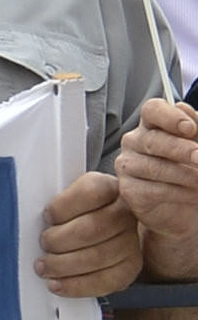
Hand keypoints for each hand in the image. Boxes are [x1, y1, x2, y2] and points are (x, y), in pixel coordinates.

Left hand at [39, 168, 144, 298]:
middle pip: (92, 228)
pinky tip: (58, 283)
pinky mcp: (130, 266)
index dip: (63, 207)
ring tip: (44, 266)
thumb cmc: (75, 212)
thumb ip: (51, 197)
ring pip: (98, 256)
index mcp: (108, 187)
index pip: (91, 192)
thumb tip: (25, 209)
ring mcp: (131, 241)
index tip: (47, 216)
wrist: (104, 229)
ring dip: (63, 265)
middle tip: (44, 244)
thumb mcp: (65, 195)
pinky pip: (106, 280)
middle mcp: (125, 213)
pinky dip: (77, 285)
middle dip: (59, 240)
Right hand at [115, 100, 197, 249]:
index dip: (170, 116)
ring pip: (155, 166)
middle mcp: (135, 142)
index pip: (152, 110)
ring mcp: (128, 165)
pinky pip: (154, 190)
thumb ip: (197, 132)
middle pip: (153, 139)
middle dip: (182, 149)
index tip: (191, 128)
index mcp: (153, 125)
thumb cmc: (192, 172)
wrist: (186, 209)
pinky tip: (194, 194)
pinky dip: (180, 193)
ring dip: (185, 174)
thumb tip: (191, 114)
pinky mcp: (129, 190)